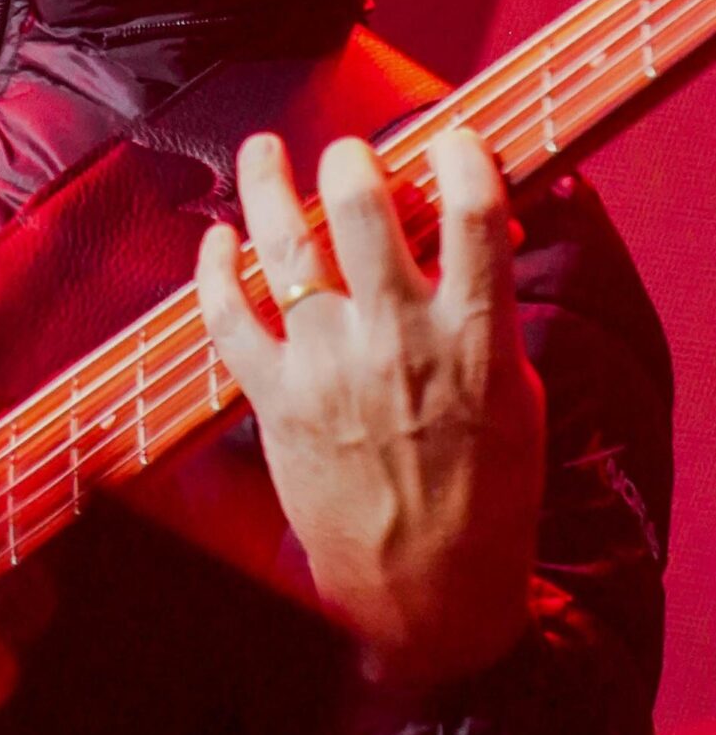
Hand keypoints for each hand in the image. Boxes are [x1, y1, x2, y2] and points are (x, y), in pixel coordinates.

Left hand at [196, 128, 544, 689]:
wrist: (426, 594)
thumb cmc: (485, 496)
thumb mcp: (518, 399)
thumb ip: (492, 315)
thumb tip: (483, 238)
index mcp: (473, 340)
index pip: (474, 214)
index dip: (462, 157)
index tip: (451, 140)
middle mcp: (396, 342)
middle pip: (362, 210)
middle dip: (352, 161)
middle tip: (350, 156)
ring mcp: (328, 368)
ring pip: (285, 247)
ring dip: (268, 183)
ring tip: (264, 150)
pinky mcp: (276, 400)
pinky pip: (228, 316)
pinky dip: (215, 269)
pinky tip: (218, 239)